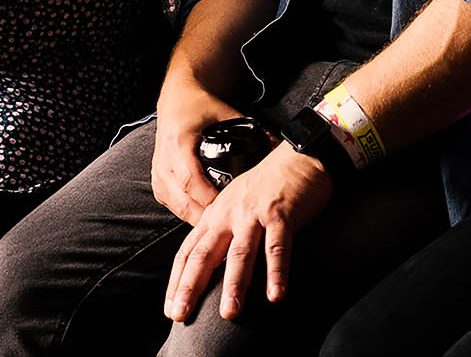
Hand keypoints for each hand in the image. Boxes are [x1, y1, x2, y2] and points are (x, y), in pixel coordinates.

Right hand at [151, 80, 246, 223]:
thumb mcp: (224, 112)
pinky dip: (190, 214)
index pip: (191, 180)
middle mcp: (164, 162)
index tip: (230, 209)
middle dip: (208, 217)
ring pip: (178, 209)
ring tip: (224, 225)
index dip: (210, 199)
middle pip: (184, 202)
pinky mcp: (158, 183)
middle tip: (233, 223)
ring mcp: (158, 175)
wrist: (176, 100)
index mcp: (179, 144)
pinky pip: (173, 207)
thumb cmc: (198, 106)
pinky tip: (209, 217)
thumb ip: (249, 128)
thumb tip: (276, 144)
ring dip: (199, 219)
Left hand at [163, 142, 333, 321]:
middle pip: (204, 254)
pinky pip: (277, 248)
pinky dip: (277, 272)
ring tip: (230, 313)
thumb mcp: (235, 206)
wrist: (299, 157)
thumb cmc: (268, 185)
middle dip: (191, 287)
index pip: (188, 252)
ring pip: (240, 254)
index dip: (178, 282)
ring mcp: (254, 215)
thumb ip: (222, 234)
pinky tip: (276, 294)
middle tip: (182, 314)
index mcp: (215, 215)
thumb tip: (208, 269)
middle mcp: (230, 215)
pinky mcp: (281, 215)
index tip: (171, 309)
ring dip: (234, 285)